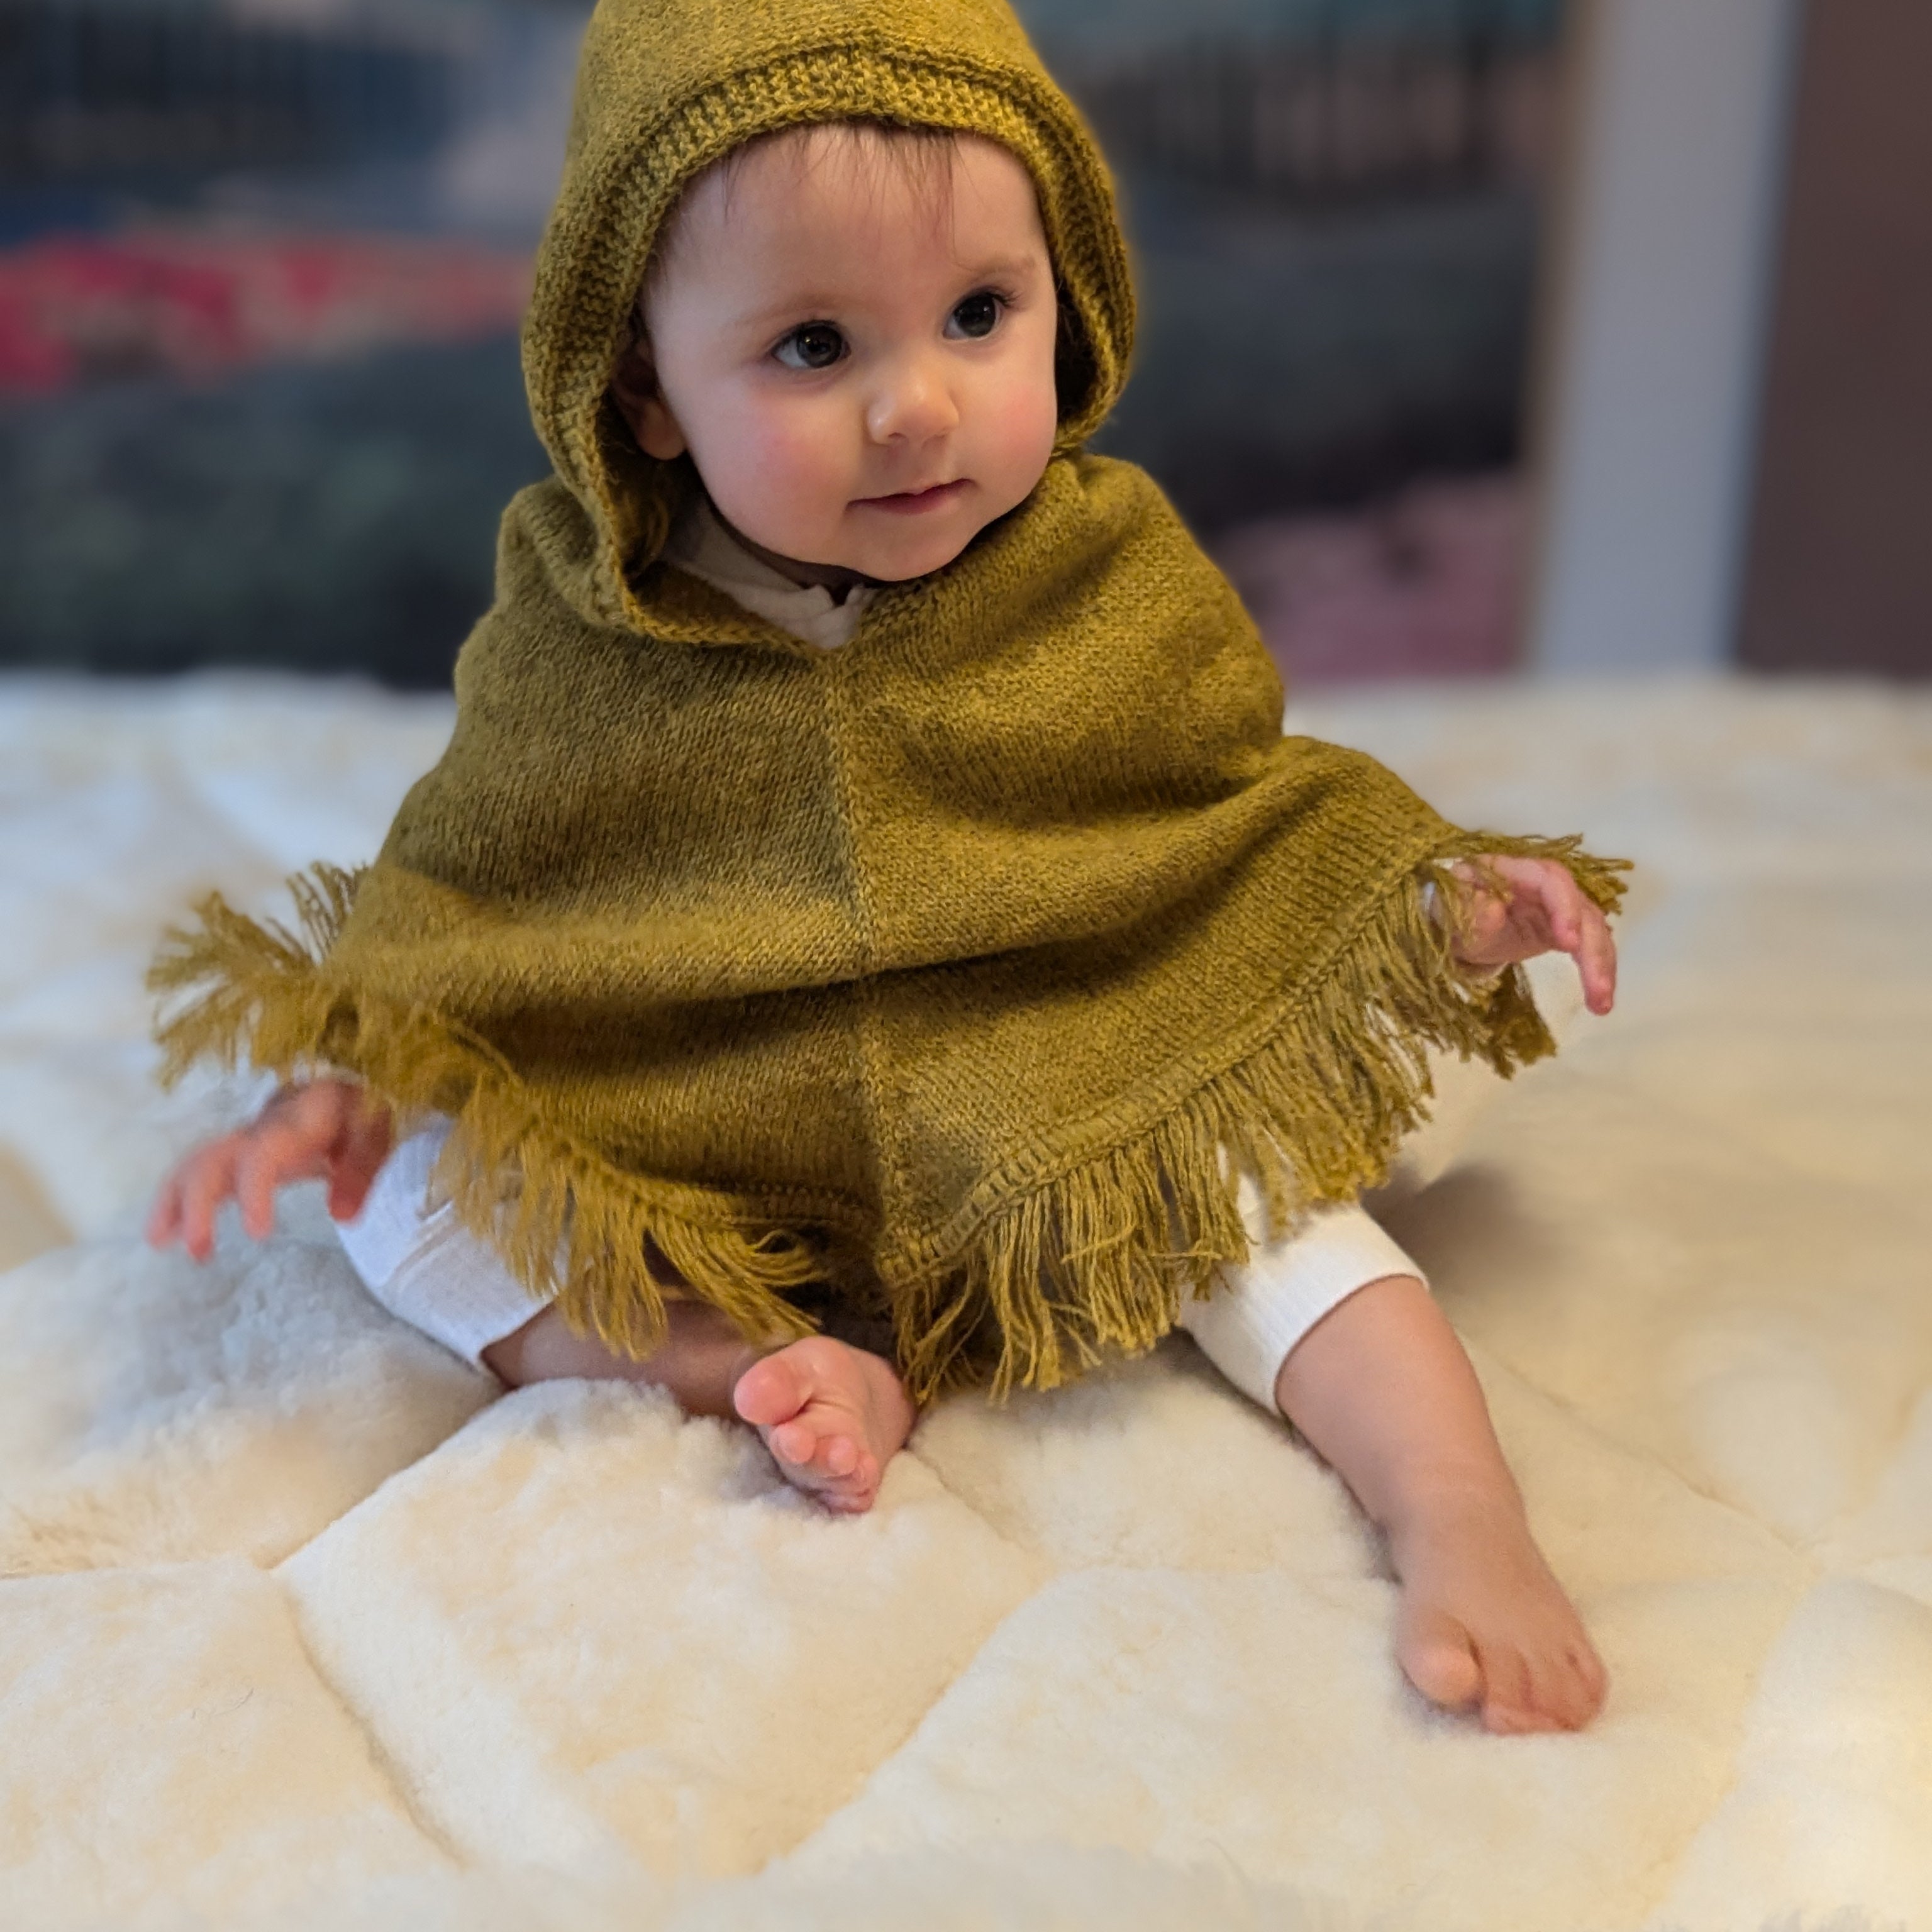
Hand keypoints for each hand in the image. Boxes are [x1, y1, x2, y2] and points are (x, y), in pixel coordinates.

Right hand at [146, 1079, 393, 1260]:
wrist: (343, 1084)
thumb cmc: (360, 1110)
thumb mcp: (375, 1132)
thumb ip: (361, 1170)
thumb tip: (343, 1217)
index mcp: (292, 1123)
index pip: (262, 1155)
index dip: (253, 1192)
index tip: (257, 1234)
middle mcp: (258, 1129)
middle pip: (212, 1159)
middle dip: (196, 1204)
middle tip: (199, 1252)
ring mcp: (243, 1140)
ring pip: (195, 1164)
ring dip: (173, 1202)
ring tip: (158, 1242)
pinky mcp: (239, 1153)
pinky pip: (200, 1171)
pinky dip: (178, 1200)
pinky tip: (166, 1234)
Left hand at [1444, 855, 1616, 1015]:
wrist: (1456, 927)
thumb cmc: (1452, 913)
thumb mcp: (1449, 912)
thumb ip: (1468, 910)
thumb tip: (1494, 911)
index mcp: (1513, 871)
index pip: (1550, 880)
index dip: (1565, 908)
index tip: (1569, 944)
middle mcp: (1544, 884)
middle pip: (1581, 907)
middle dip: (1591, 947)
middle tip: (1596, 986)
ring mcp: (1558, 907)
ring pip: (1592, 930)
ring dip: (1601, 966)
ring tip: (1602, 1004)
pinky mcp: (1565, 930)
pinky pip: (1589, 948)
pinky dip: (1597, 972)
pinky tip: (1600, 1001)